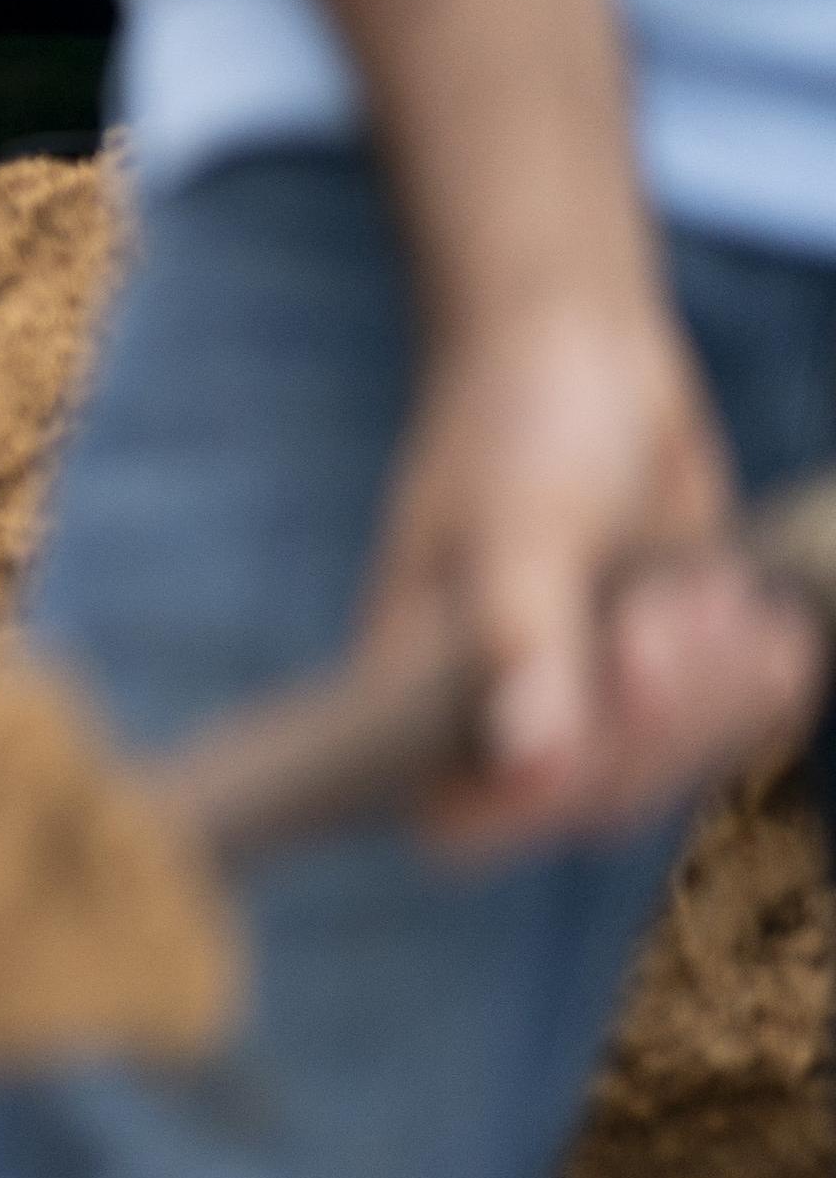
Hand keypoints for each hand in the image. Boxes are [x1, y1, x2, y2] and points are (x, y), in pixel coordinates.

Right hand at [368, 291, 818, 850]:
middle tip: (668, 613)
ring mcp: (581, 705)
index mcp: (411, 689)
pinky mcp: (660, 685)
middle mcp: (490, 716)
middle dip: (655, 717)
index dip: (533, 806)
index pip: (456, 818)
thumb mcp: (519, 522)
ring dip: (716, 692)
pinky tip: (765, 615)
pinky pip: (729, 735)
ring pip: (669, 773)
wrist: (584, 358)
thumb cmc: (515, 423)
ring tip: (708, 592)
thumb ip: (519, 640)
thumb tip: (526, 764)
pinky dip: (765, 682)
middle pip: (588, 801)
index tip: (612, 704)